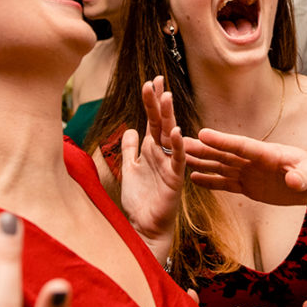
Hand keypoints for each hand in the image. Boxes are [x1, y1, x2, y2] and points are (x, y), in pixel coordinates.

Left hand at [121, 77, 184, 259]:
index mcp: (151, 149)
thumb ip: (129, 149)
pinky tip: (174, 131)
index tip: (151, 81)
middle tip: (158, 80)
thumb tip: (129, 129)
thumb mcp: (128, 169)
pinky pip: (177, 159)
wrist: (144, 227)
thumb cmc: (139, 200)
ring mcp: (170, 165)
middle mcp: (162, 153)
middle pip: (161, 122)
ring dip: (169, 116)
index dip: (151, 101)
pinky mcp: (175, 179)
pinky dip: (176, 145)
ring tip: (166, 96)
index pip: (152, 119)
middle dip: (159, 101)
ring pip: (170, 135)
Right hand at [185, 128, 306, 205]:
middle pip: (224, 154)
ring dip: (201, 162)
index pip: (241, 146)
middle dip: (202, 149)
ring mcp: (249, 172)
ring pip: (220, 166)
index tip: (203, 133)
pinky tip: (193, 178)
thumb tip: (293, 181)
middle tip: (178, 142)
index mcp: (267, 153)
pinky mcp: (249, 186)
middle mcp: (254, 160)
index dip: (222, 141)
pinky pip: (225, 183)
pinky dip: (210, 181)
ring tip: (179, 157)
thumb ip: (301, 178)